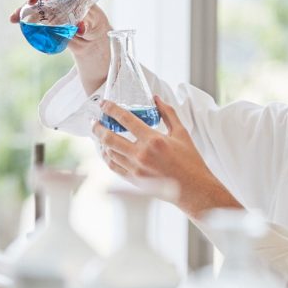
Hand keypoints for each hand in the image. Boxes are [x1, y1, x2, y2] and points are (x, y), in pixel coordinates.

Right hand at [10, 0, 111, 93]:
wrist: (88, 37)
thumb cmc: (94, 23)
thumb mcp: (94, 23)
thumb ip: (88, 24)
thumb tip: (80, 28)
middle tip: (32, 2)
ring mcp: (48, 0)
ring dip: (24, 4)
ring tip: (18, 15)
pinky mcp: (42, 12)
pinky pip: (29, 11)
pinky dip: (21, 15)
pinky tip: (13, 19)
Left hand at [93, 95, 242, 218]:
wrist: (193, 188)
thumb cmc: (190, 160)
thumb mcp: (181, 132)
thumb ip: (167, 113)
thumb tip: (156, 98)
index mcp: (154, 140)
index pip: (126, 120)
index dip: (112, 109)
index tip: (104, 104)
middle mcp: (141, 154)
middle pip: (110, 138)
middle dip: (98, 127)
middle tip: (94, 121)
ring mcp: (136, 169)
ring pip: (109, 153)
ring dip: (101, 142)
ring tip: (99, 135)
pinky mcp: (134, 180)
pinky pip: (114, 167)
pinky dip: (108, 157)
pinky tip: (107, 151)